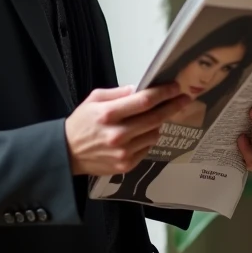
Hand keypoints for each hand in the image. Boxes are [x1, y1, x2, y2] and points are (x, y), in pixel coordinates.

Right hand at [65, 83, 190, 176]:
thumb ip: (118, 93)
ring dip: (158, 123)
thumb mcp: (94, 99)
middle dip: (173, 106)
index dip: (163, 93)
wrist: (67, 153)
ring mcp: (123, 152)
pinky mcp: (126, 165)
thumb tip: (140, 89)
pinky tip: (140, 134)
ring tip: (153, 118)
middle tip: (184, 98)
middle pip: (155, 118)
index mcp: (108, 114)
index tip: (175, 87)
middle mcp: (118, 134)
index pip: (144, 101)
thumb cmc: (81, 123)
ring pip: (154, 134)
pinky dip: (148, 138)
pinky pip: (147, 148)